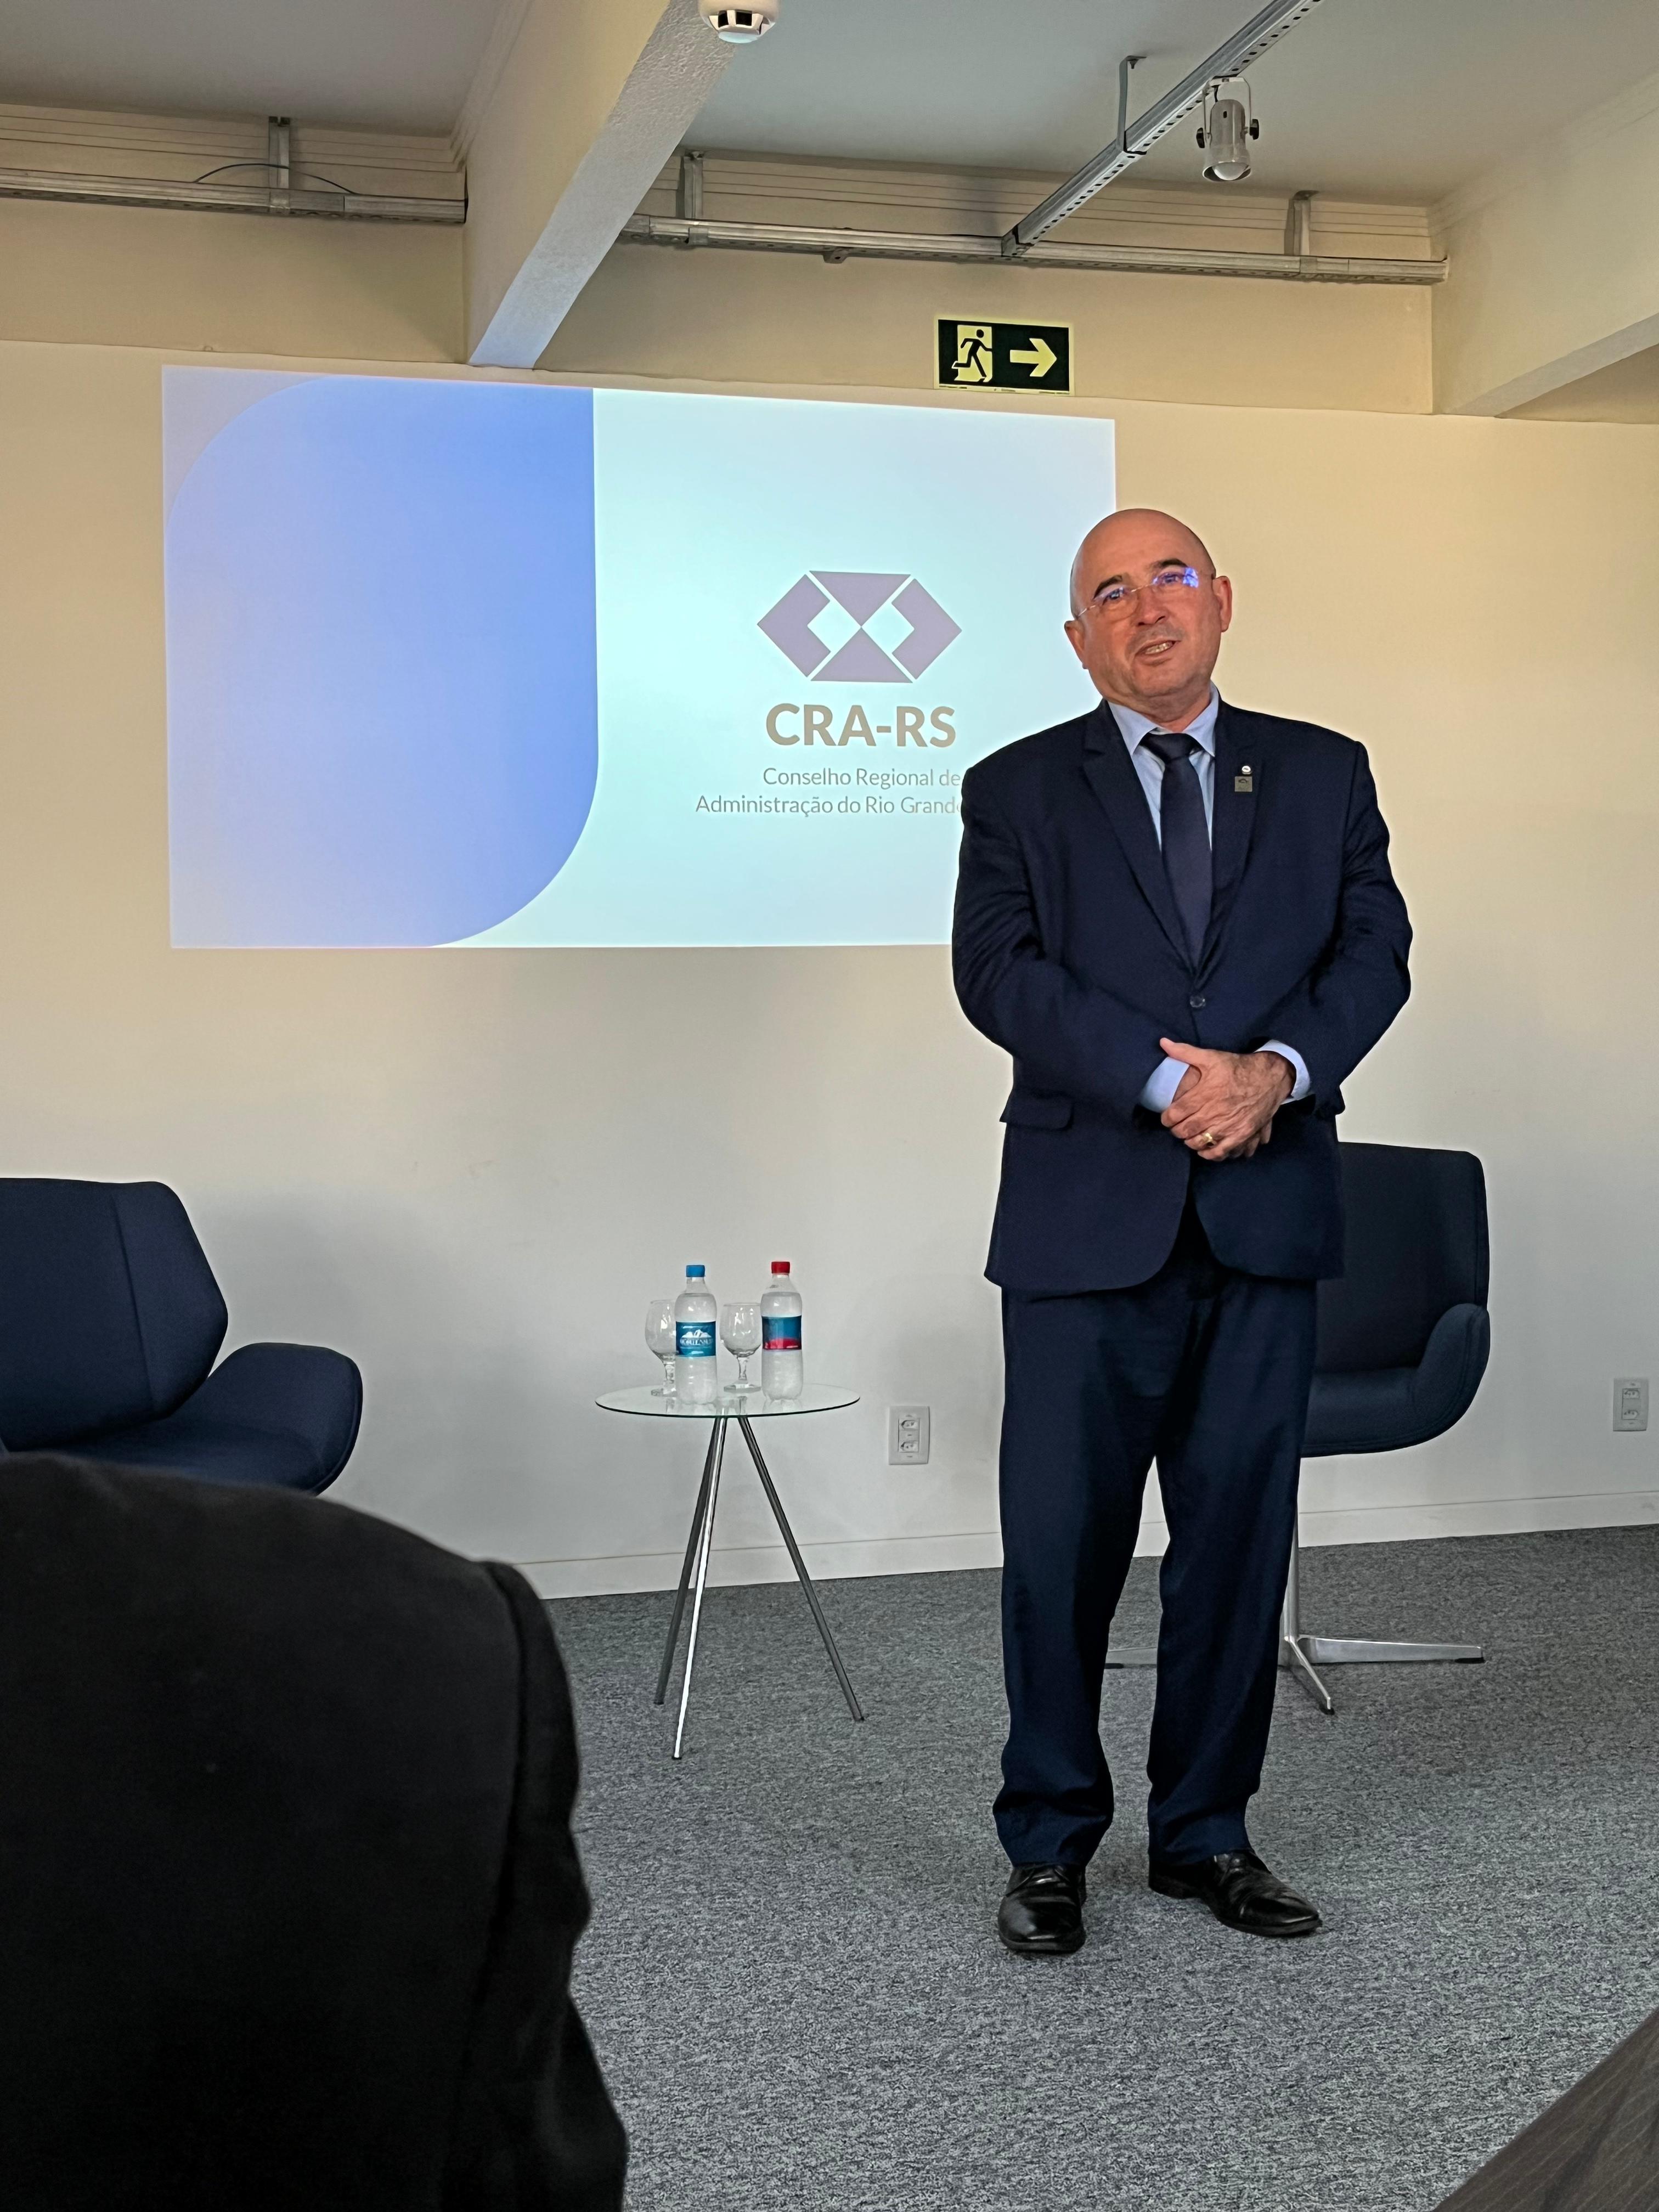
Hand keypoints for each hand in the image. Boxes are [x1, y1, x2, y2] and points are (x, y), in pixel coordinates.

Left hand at [1160, 1043, 1292, 1161]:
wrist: (1269, 1077)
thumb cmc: (1237, 1067)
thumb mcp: (1211, 1057)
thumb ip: (1185, 1052)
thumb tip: (1163, 1043)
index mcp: (1205, 1093)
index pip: (1176, 1113)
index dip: (1167, 1119)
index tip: (1167, 1118)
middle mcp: (1215, 1111)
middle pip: (1185, 1130)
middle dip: (1176, 1131)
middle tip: (1176, 1127)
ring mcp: (1228, 1125)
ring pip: (1199, 1142)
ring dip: (1190, 1141)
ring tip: (1189, 1135)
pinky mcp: (1241, 1134)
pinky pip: (1220, 1151)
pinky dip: (1209, 1153)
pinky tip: (1204, 1149)